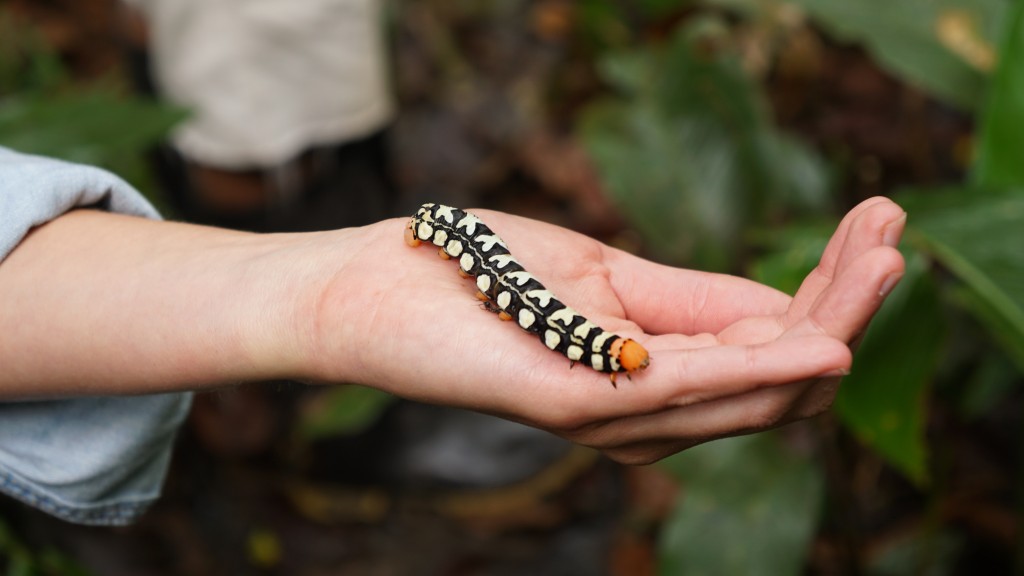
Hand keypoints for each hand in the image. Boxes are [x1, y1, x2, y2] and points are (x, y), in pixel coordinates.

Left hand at [310, 197, 905, 463]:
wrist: (378, 286)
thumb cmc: (483, 276)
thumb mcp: (606, 277)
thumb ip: (693, 301)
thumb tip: (789, 308)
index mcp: (659, 373)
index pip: (772, 343)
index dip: (834, 290)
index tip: (881, 223)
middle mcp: (648, 410)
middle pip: (781, 373)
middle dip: (848, 305)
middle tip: (896, 234)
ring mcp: (613, 414)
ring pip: (753, 388)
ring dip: (828, 324)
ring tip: (881, 256)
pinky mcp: (573, 403)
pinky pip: (683, 391)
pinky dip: (756, 369)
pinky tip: (818, 341)